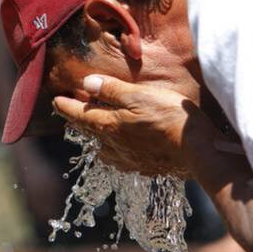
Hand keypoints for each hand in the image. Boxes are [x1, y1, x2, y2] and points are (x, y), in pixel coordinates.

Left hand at [52, 75, 208, 176]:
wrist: (197, 150)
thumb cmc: (169, 117)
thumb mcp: (139, 95)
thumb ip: (112, 90)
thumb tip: (87, 84)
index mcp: (110, 126)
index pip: (80, 115)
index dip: (66, 106)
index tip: (55, 101)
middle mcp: (114, 146)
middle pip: (89, 132)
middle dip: (77, 121)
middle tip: (69, 113)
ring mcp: (129, 159)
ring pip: (103, 148)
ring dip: (95, 138)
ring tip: (93, 130)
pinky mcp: (145, 167)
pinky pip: (120, 160)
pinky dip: (113, 152)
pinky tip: (117, 151)